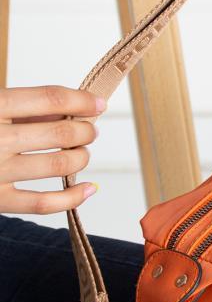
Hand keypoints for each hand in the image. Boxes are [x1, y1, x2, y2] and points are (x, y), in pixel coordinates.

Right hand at [0, 85, 103, 214]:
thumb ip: (23, 106)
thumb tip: (70, 107)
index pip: (49, 97)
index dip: (81, 99)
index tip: (97, 102)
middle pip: (60, 131)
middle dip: (84, 129)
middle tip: (90, 130)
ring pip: (58, 164)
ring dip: (81, 157)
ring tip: (82, 152)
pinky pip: (43, 203)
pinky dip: (72, 198)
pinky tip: (88, 189)